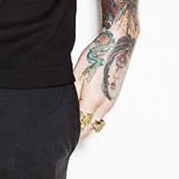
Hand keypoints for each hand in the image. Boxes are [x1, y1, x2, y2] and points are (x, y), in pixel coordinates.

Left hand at [72, 27, 135, 141]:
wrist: (117, 45)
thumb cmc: (97, 55)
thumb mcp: (77, 74)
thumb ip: (72, 96)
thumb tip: (67, 110)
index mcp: (94, 100)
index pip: (81, 126)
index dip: (70, 131)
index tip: (60, 132)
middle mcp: (105, 105)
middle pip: (89, 127)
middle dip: (77, 130)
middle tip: (63, 128)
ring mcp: (111, 101)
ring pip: (96, 121)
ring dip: (85, 122)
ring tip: (71, 116)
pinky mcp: (113, 97)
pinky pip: (101, 113)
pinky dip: (91, 115)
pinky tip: (82, 107)